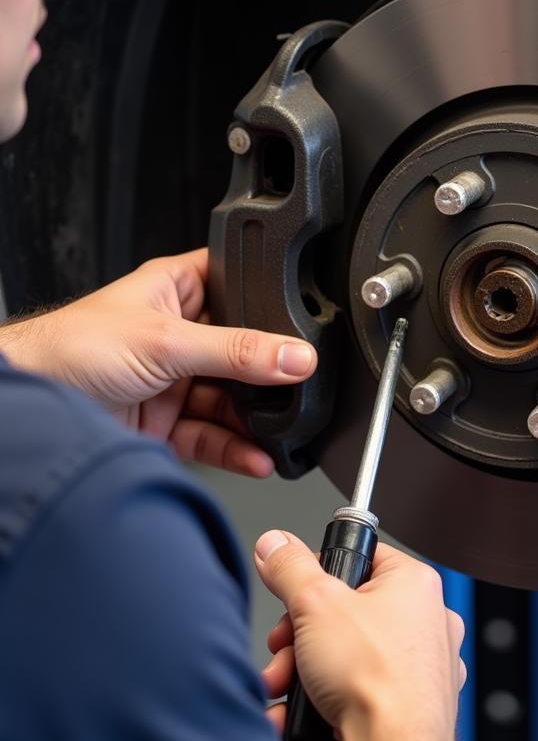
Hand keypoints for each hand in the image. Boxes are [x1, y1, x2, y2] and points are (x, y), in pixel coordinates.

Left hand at [0, 248, 316, 475]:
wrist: (29, 412)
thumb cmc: (68, 348)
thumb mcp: (166, 340)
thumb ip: (236, 351)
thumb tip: (294, 356)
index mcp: (177, 290)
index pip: (239, 286)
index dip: (270, 299)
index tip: (305, 323)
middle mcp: (179, 333)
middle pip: (242, 351)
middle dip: (268, 373)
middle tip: (297, 386)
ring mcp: (174, 380)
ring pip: (231, 399)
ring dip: (256, 418)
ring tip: (281, 430)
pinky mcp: (166, 424)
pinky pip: (214, 435)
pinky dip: (237, 448)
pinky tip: (257, 455)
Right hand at [256, 534, 464, 740]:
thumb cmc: (379, 681)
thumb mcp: (316, 603)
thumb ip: (291, 568)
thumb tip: (276, 546)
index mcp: (415, 585)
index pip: (363, 558)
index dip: (321, 576)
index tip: (298, 594)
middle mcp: (426, 624)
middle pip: (346, 616)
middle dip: (302, 640)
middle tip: (286, 652)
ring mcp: (421, 670)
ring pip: (348, 661)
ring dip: (306, 676)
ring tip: (289, 690)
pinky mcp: (408, 710)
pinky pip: (358, 698)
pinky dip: (325, 708)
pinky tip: (303, 720)